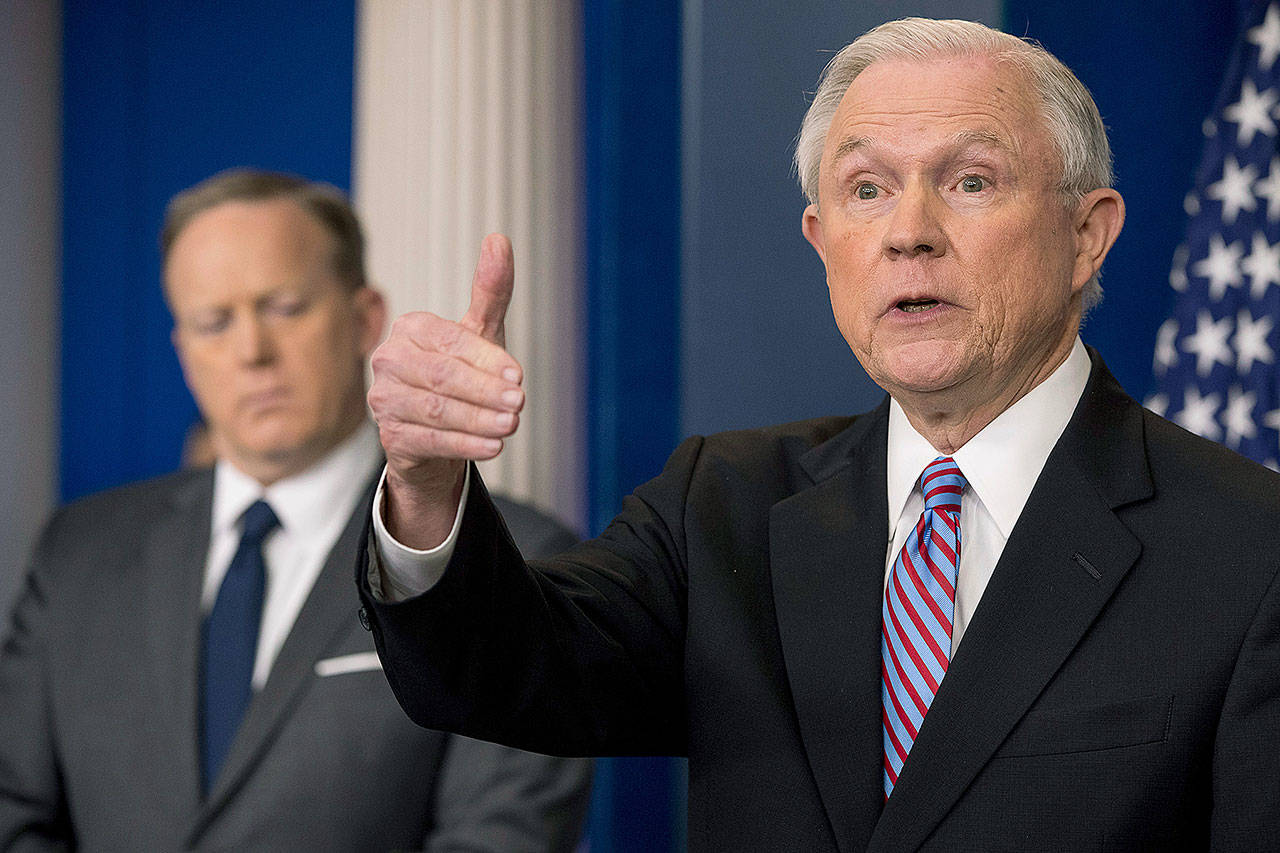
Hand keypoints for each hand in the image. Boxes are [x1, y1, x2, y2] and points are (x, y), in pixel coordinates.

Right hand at [368, 234, 524, 547]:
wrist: (438, 432)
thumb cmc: (462, 374)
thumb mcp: (480, 334)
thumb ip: (490, 290)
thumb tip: (499, 238)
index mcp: (410, 328)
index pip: (451, 342)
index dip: (487, 360)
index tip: (519, 377)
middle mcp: (389, 360)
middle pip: (442, 377)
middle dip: (485, 392)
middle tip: (519, 404)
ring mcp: (384, 400)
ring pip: (437, 411)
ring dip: (479, 420)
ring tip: (511, 426)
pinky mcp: (390, 437)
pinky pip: (430, 440)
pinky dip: (465, 445)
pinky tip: (493, 447)